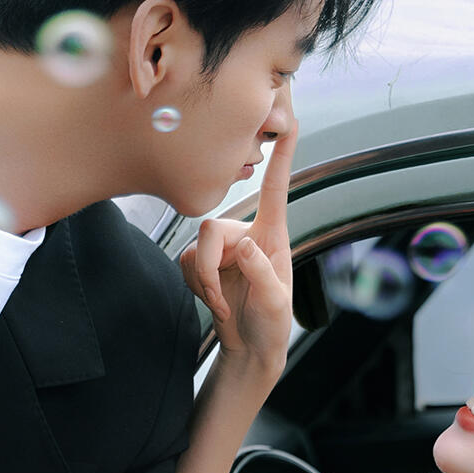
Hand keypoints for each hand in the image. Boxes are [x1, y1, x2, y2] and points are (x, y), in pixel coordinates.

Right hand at [178, 114, 296, 368]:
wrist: (250, 349)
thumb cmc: (272, 326)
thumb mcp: (276, 303)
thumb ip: (262, 273)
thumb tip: (244, 246)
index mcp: (273, 236)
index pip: (275, 190)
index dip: (281, 158)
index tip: (286, 123)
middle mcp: (245, 235)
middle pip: (211, 228)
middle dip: (208, 267)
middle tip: (218, 298)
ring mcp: (223, 249)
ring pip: (195, 248)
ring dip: (203, 282)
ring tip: (221, 303)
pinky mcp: (204, 262)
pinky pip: (186, 262)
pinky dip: (196, 287)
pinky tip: (214, 301)